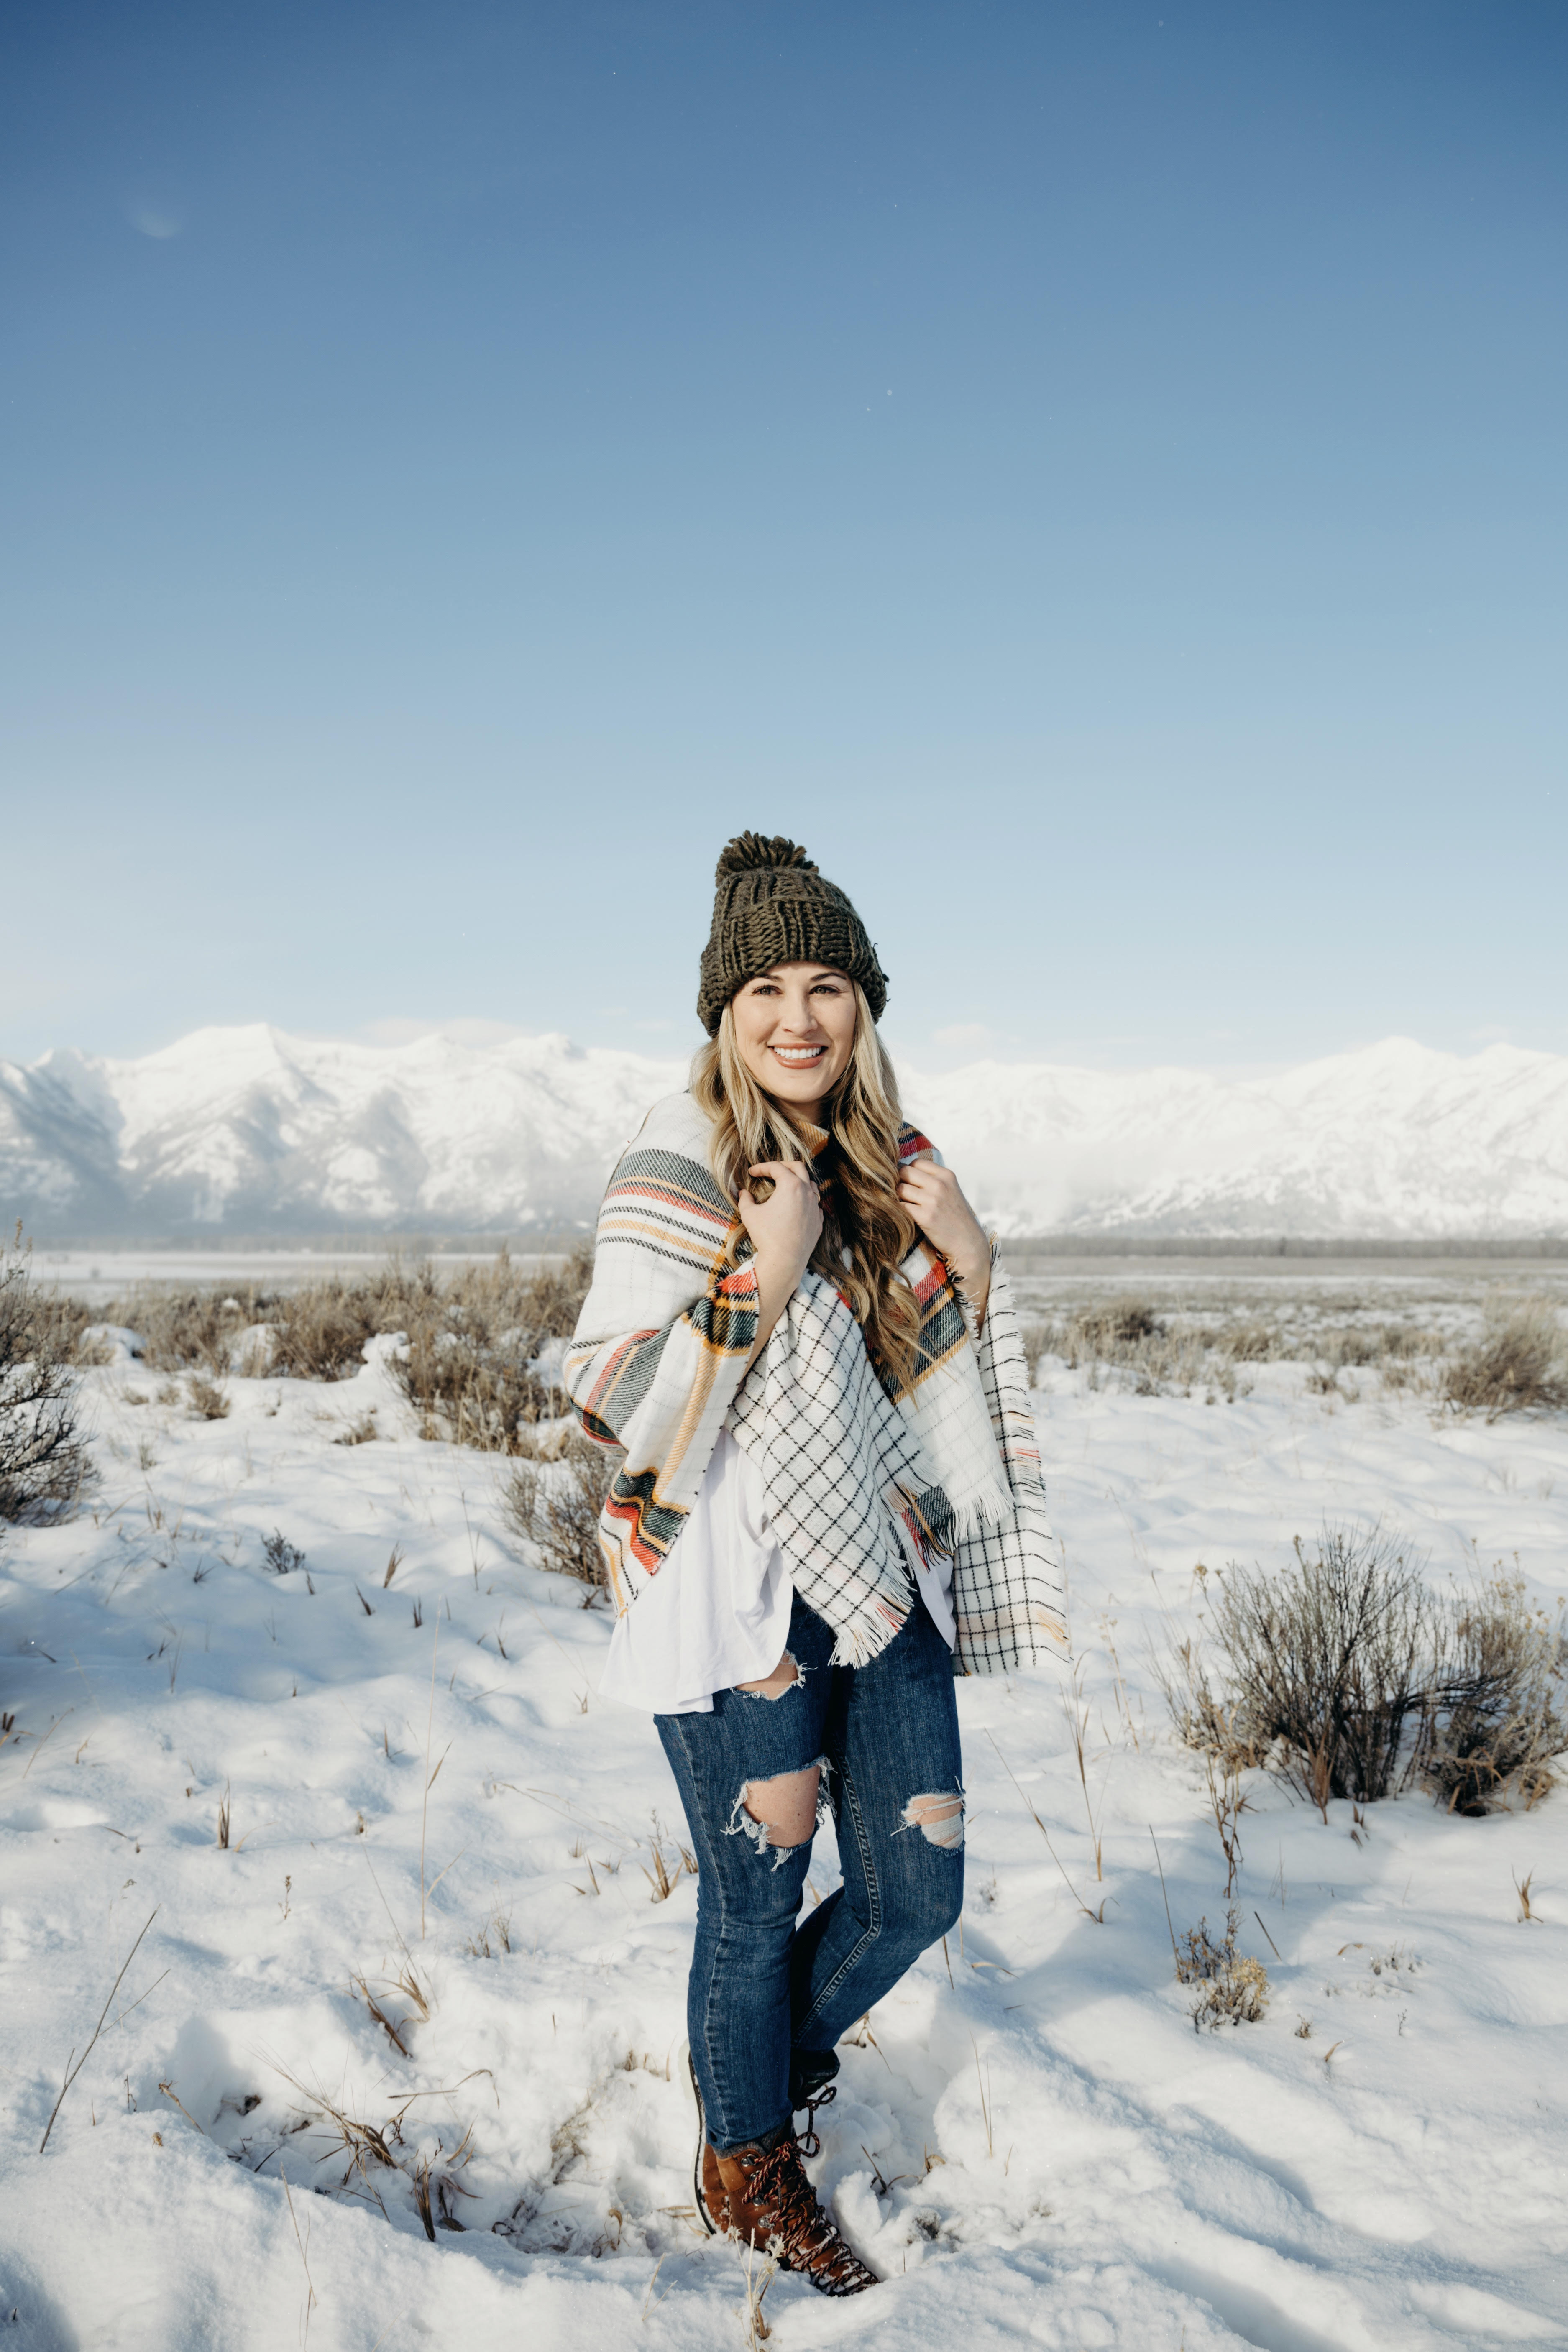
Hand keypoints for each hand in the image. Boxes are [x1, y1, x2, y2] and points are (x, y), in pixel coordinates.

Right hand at [736, 1160, 822, 1288]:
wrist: (784, 1261)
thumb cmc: (766, 1235)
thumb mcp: (749, 1214)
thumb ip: (745, 1200)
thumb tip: (743, 1194)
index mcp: (791, 1186)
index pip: (776, 1168)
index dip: (762, 1167)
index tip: (752, 1172)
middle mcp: (807, 1193)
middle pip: (798, 1168)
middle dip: (783, 1166)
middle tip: (771, 1170)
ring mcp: (816, 1207)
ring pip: (810, 1184)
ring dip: (797, 1181)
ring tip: (785, 1185)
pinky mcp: (818, 1222)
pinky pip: (814, 1204)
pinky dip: (805, 1200)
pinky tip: (796, 1205)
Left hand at [897, 1159, 990, 1324]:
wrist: (968, 1243)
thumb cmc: (955, 1218)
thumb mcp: (950, 1191)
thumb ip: (931, 1180)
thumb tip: (902, 1171)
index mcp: (946, 1175)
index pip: (915, 1162)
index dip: (908, 1172)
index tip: (908, 1184)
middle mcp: (940, 1185)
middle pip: (904, 1172)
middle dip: (898, 1182)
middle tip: (900, 1195)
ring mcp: (932, 1200)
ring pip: (899, 1189)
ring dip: (896, 1197)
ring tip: (902, 1206)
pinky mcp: (925, 1217)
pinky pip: (900, 1206)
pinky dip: (897, 1210)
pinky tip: (902, 1216)